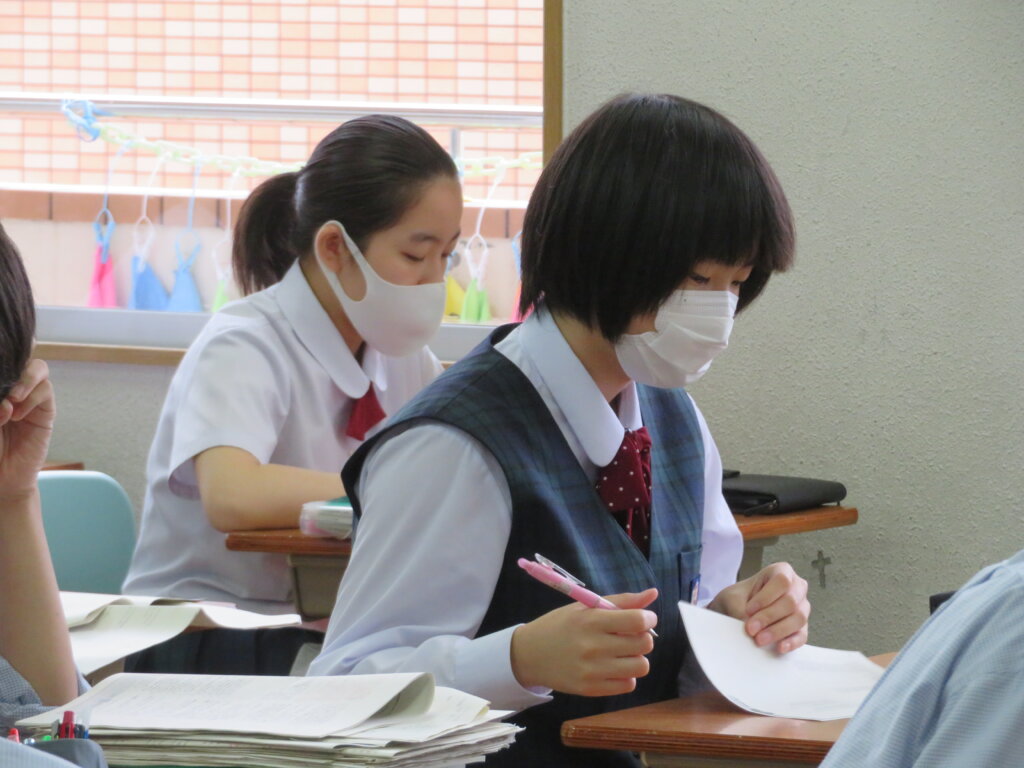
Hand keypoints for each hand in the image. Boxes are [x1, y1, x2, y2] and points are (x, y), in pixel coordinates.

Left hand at [0, 359, 55, 502]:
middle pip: (22, 357)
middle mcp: (14, 388)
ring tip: (11, 401)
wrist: (2, 477)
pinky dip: (32, 398)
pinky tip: (17, 415)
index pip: (6, 361)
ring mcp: (31, 397)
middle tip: (4, 387)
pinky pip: (46, 390)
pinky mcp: (46, 410)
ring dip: (23, 381)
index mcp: (0, 389)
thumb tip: (6, 395)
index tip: (4, 351)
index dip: (7, 352)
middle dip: (13, 365)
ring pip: (37, 368)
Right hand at [510, 589, 657, 695]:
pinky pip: (629, 684)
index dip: (648, 619)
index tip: (644, 618)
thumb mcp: (585, 606)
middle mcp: (593, 646)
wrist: (530, 655)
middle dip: (642, 637)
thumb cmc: (560, 626)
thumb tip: (653, 593)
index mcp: (591, 621)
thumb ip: (621, 601)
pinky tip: (612, 666)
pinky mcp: (591, 689)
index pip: (637, 621)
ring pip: (641, 666)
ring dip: (636, 657)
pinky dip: (626, 675)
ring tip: (621, 652)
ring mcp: (592, 671)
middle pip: (644, 644)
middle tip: (628, 635)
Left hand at [708, 562, 808, 653]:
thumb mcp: (733, 598)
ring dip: (778, 631)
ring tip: (760, 640)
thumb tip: (751, 625)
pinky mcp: (802, 627)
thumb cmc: (739, 598)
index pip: (782, 581)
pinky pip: (802, 635)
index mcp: (781, 571)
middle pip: (791, 601)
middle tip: (751, 629)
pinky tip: (779, 647)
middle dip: (769, 617)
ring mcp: (802, 607)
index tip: (749, 610)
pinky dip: (791, 642)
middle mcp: (796, 587)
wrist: (736, 610)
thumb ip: (740, 609)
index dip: (766, 597)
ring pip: (798, 618)